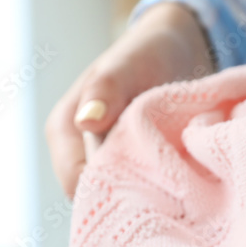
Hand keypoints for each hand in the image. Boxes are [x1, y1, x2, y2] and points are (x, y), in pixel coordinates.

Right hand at [45, 2, 214, 197]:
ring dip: (147, 194)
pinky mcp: (128, 167)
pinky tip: (182, 182)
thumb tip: (86, 120)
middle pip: (97, 197)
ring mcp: (103, 162)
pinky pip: (138, 191)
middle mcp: (77, 153)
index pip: (76, 183)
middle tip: (171, 187)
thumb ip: (106, 90)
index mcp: (64, 131)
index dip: (109, 190)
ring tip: (178, 182)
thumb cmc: (146, 52)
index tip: (149, 184)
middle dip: (131, 197)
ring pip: (119, 197)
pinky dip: (158, 189)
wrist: (174, 49)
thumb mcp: (127, 65)